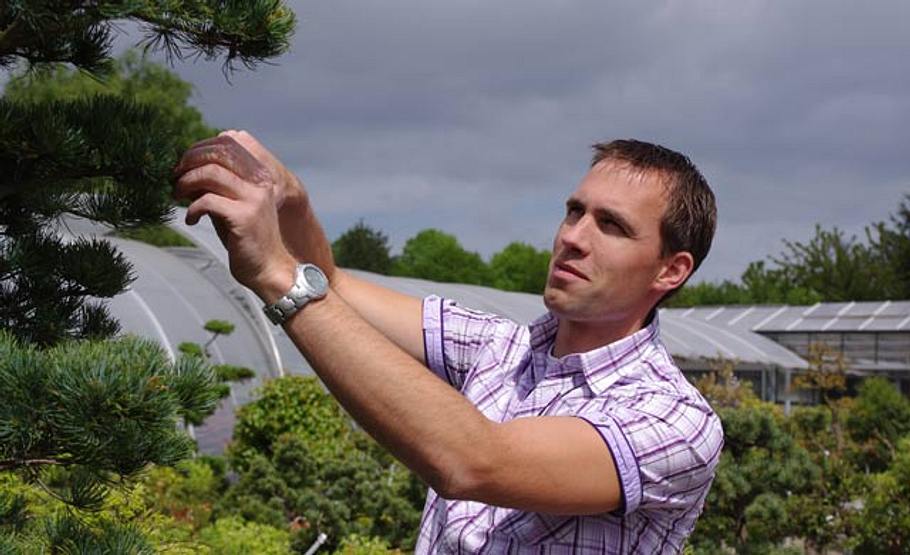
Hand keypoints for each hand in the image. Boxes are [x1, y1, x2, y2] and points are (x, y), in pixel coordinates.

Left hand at [174, 134, 296, 300]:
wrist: (270, 269)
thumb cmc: (247, 240)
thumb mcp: (232, 206)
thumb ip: (216, 187)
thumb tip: (186, 171)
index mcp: (260, 176)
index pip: (229, 144)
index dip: (200, 148)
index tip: (184, 164)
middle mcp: (260, 183)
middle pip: (218, 153)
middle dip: (189, 161)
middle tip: (175, 177)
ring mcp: (253, 198)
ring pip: (210, 173)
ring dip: (186, 182)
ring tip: (178, 196)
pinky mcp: (244, 217)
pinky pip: (207, 201)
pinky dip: (192, 208)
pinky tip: (192, 220)